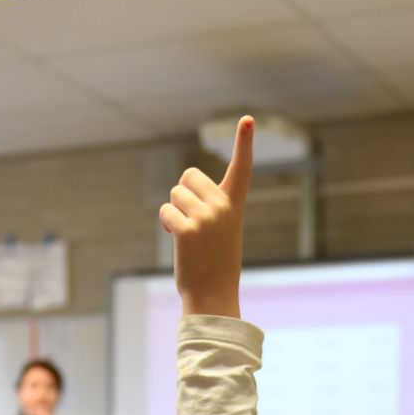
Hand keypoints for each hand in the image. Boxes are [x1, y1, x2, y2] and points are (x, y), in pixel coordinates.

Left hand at [160, 114, 253, 318]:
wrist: (213, 295)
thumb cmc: (214, 262)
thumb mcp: (220, 228)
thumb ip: (208, 204)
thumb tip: (179, 191)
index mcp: (234, 204)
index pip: (242, 168)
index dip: (245, 142)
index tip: (247, 119)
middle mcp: (223, 207)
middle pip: (188, 175)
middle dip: (183, 194)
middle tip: (193, 222)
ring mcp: (206, 218)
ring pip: (174, 194)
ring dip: (174, 211)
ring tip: (188, 236)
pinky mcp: (188, 230)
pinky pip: (166, 212)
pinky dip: (166, 225)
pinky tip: (178, 242)